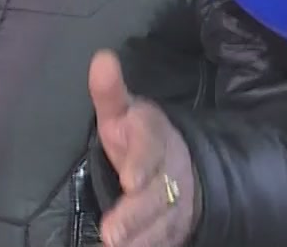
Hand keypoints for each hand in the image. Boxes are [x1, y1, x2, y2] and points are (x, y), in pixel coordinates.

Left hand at [89, 50, 198, 246]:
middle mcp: (168, 175)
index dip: (142, 165)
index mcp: (155, 140)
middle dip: (134, 216)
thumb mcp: (123, 112)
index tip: (130, 180)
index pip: (151, 150)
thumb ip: (109, 92)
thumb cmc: (138, 135)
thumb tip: (102, 58)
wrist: (184, 167)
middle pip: (154, 198)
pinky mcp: (171, 230)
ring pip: (159, 227)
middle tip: (112, 233)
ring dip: (138, 239)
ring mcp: (173, 206)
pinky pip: (161, 243)